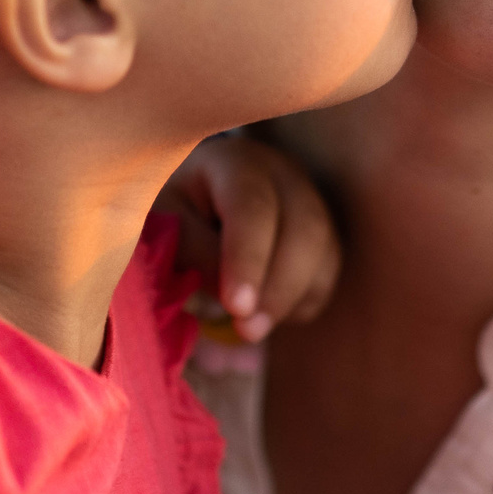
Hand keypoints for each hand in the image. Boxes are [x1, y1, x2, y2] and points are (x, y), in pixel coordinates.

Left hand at [160, 132, 340, 342]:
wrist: (195, 194)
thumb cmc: (175, 206)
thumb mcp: (166, 219)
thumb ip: (192, 249)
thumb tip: (227, 293)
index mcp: (237, 163)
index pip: (253, 206)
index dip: (248, 258)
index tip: (236, 306)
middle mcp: (284, 176)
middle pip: (304, 228)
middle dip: (278, 286)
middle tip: (246, 329)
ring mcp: (309, 202)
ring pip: (323, 252)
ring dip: (291, 299)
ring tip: (251, 329)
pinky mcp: (321, 235)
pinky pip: (326, 273)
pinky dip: (303, 301)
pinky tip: (266, 314)